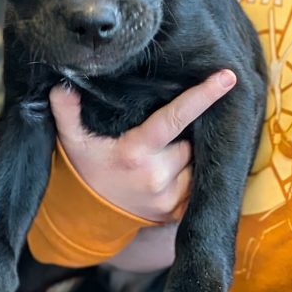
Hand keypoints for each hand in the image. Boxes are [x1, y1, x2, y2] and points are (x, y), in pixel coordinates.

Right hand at [50, 70, 236, 221]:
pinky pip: (196, 185)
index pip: (174, 118)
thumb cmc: (88, 168)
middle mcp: (157, 176)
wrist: (92, 213)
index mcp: (136, 152)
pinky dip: (189, 174)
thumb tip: (63, 84)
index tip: (228, 78)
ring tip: (162, 157)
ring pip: (195, 163)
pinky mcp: (177, 211)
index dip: (202, 96)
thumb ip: (67, 111)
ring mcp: (169, 197)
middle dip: (182, 136)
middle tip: (160, 138)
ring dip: (187, 156)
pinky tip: (171, 173)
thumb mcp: (73, 140)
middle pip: (189, 142)